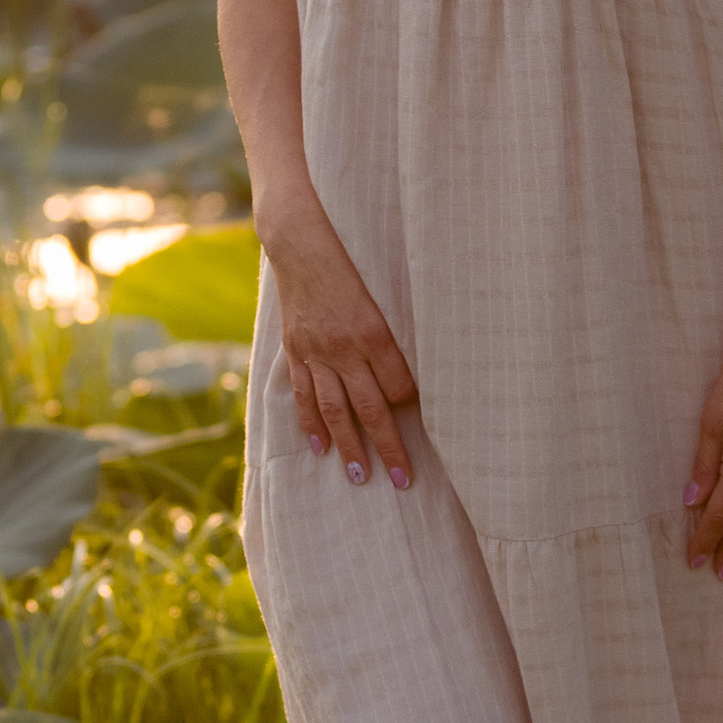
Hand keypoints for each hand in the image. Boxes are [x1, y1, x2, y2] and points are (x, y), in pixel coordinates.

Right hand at [262, 201, 417, 487]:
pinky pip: (305, 394)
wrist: (300, 241)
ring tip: (359, 476)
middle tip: (402, 480)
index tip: (425, 425)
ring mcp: (316, 351)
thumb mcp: (385, 290)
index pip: (398, 385)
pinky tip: (320, 448)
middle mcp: (344, 347)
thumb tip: (417, 371)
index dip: (411, 406)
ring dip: (349, 446)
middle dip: (388, 447)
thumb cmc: (353, 261)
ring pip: (335, 409)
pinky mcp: (296, 350)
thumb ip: (397, 331)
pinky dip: (311, 423)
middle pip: (370, 407)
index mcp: (374, 331)